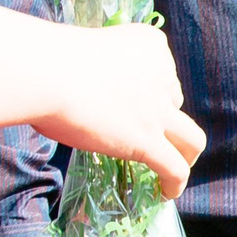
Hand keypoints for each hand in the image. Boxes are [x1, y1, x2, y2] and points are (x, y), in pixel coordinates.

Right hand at [36, 22, 206, 197]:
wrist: (46, 71)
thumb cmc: (48, 58)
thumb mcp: (87, 52)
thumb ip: (99, 70)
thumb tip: (84, 92)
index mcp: (150, 45)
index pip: (162, 72)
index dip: (148, 88)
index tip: (130, 98)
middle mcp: (162, 75)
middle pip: (174, 102)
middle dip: (160, 116)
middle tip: (137, 129)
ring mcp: (157, 110)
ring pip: (191, 138)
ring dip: (185, 153)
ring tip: (173, 165)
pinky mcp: (146, 140)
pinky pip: (175, 168)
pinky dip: (175, 182)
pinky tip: (166, 191)